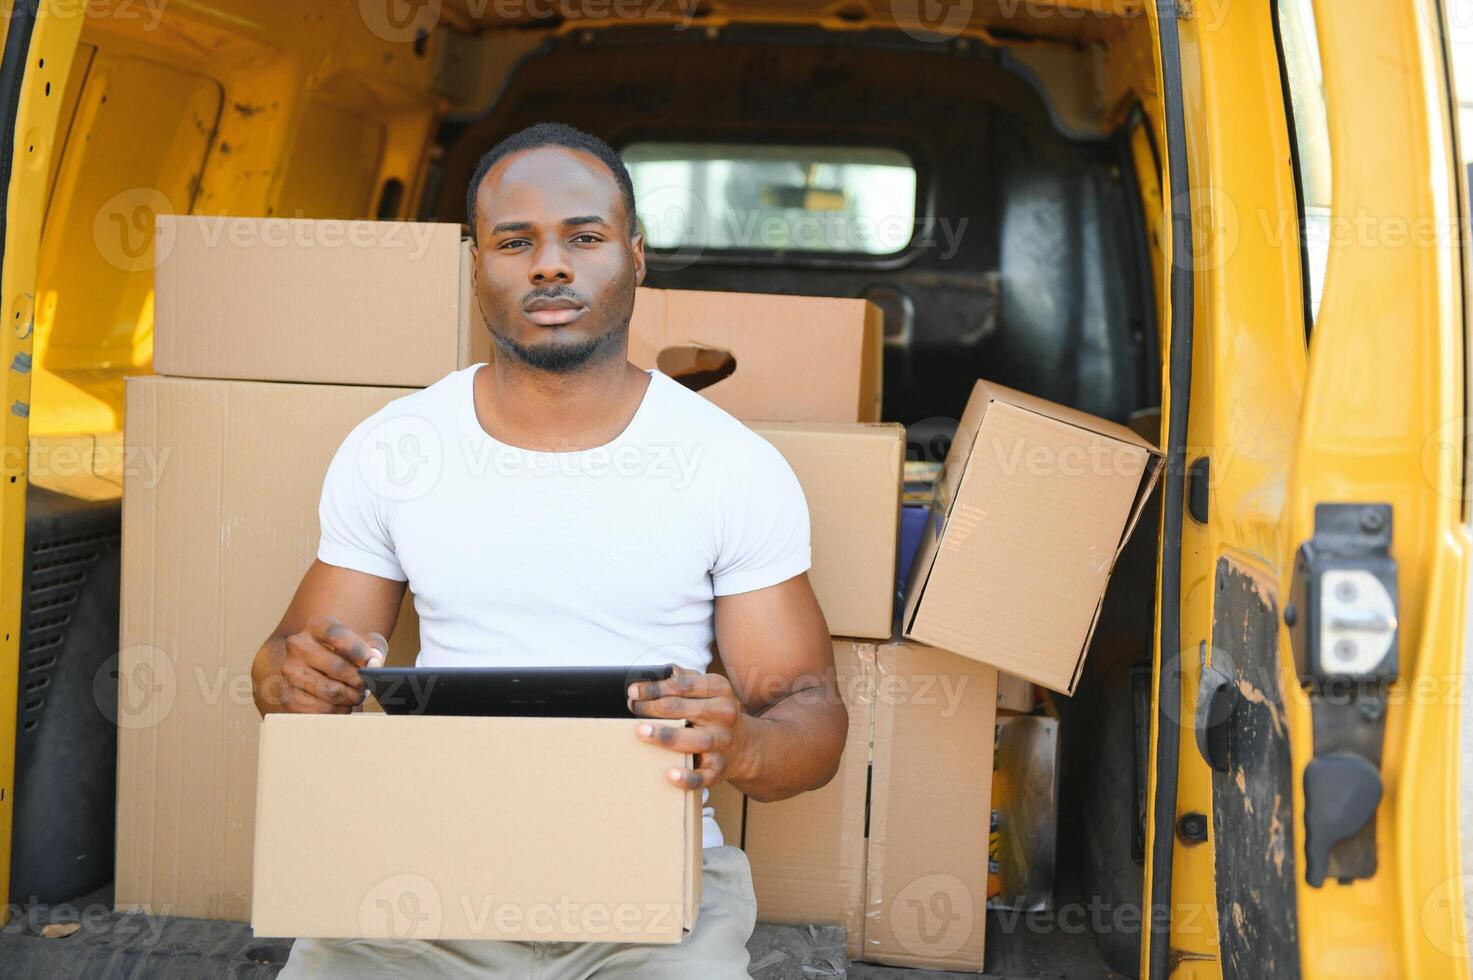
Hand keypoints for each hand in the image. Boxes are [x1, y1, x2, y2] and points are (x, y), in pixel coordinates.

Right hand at [276, 614, 386, 712]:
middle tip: (367, 686)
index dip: (357, 650)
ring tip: (356, 695)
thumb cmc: (348, 655)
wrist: (318, 670)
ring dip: (350, 697)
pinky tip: (343, 705)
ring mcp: (289, 670)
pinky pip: (320, 709)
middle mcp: (298, 645)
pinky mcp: (287, 695)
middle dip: (358, 680)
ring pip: (329, 691)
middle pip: (335, 666)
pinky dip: (337, 711)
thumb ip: (375, 649)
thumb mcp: (366, 644)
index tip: (371, 663)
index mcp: (317, 626)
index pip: (335, 634)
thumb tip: (373, 664)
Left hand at [628, 667, 748, 789]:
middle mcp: (724, 715)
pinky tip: (670, 774)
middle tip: (632, 707)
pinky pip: (704, 776)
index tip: (633, 690)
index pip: (683, 685)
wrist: (743, 746)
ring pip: (696, 740)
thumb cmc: (714, 713)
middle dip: (654, 707)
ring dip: (667, 736)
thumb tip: (660, 671)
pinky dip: (688, 777)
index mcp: (720, 690)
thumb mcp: (707, 690)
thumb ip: (684, 678)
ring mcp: (722, 743)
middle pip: (685, 709)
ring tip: (642, 731)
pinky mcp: (719, 769)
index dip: (655, 687)